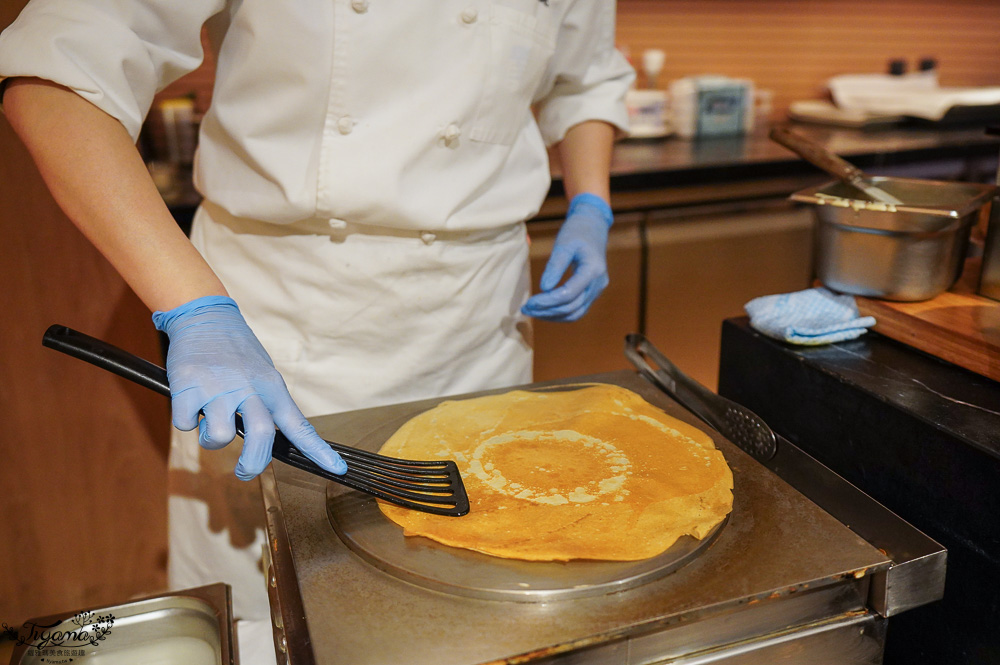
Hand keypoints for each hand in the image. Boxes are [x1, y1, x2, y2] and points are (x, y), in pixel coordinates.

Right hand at [152, 296, 346, 480]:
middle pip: (260, 436)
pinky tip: (191, 402)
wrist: (204, 316)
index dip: (318, 450)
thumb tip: (267, 441)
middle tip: (245, 472)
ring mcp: (218, 388)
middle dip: (253, 464)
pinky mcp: (187, 386)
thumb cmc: (236, 351)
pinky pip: (185, 425)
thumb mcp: (263, 373)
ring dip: (211, 440)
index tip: (337, 469)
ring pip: (219, 437)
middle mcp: (248, 387)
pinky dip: (186, 421)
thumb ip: (266, 404)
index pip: (298, 424)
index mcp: (271, 386)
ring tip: (209, 421)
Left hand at [521, 193, 611, 321]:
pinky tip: (544, 310)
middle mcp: (598, 284)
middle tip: (526, 309)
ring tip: (532, 312)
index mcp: (593, 270)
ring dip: (553, 315)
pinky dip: (560, 313)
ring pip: (575, 313)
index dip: (547, 301)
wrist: (593, 226)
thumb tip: (544, 288)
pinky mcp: (592, 292)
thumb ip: (555, 266)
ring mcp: (597, 290)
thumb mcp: (564, 244)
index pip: (569, 294)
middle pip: (572, 307)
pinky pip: (577, 309)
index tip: (529, 302)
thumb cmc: (577, 231)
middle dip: (547, 311)